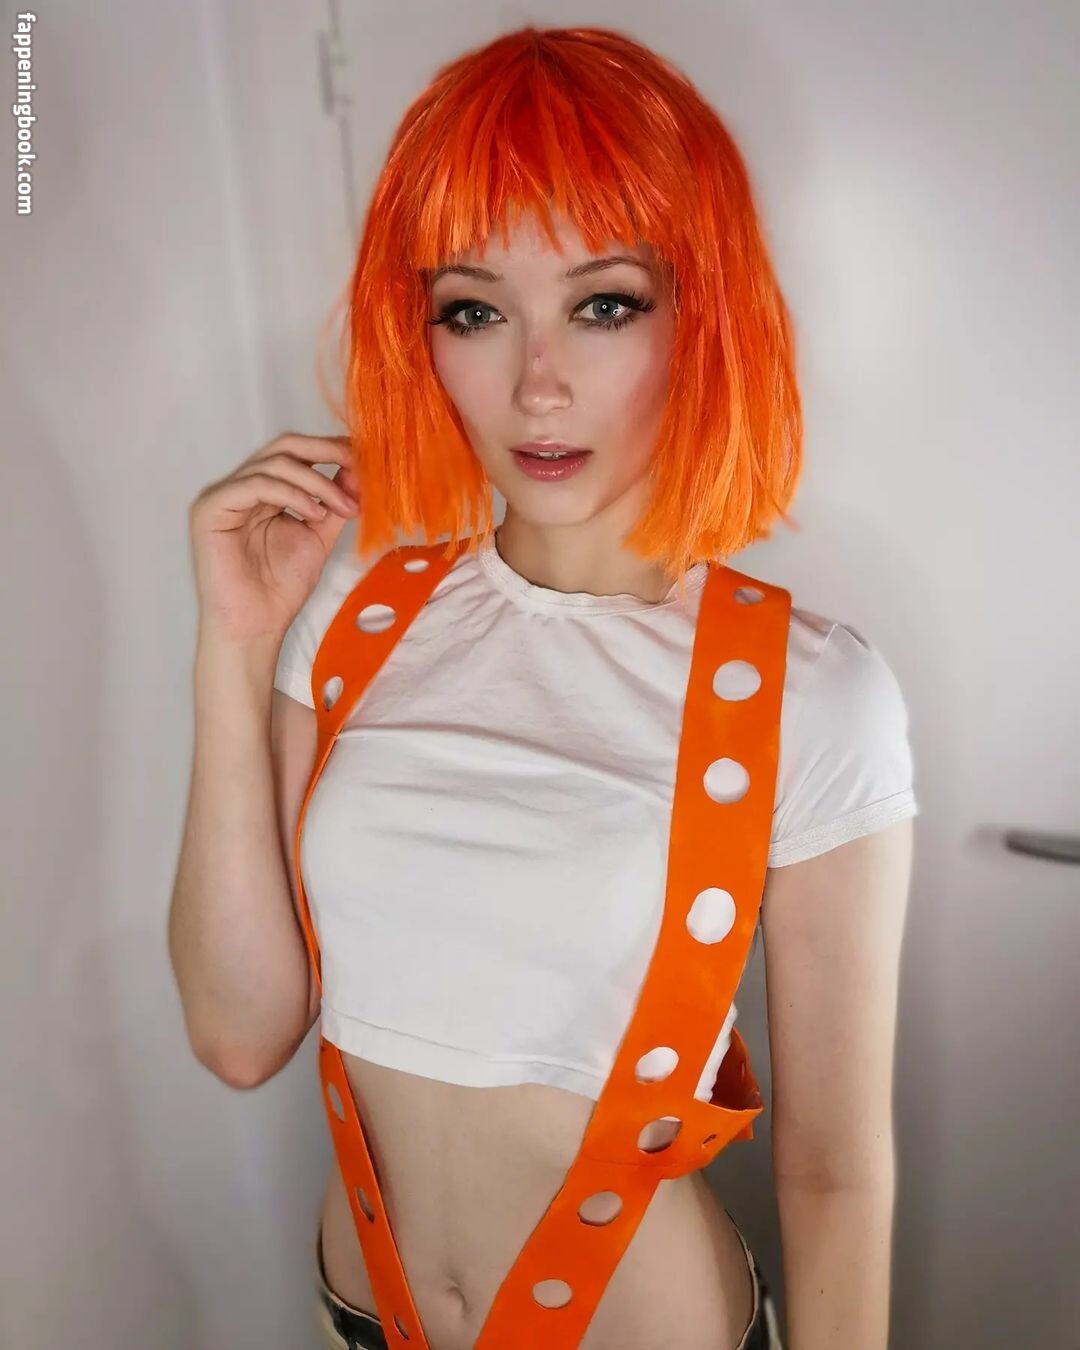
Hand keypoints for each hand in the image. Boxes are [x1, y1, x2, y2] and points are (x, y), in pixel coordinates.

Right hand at [188, 432, 359, 644]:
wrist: (256, 626)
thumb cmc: (280, 588)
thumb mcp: (318, 535)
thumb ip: (333, 501)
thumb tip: (356, 468)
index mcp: (263, 491)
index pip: (296, 453)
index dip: (330, 449)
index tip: (366, 458)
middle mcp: (241, 487)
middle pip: (284, 446)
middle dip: (326, 450)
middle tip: (358, 464)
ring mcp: (223, 496)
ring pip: (275, 464)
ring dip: (317, 482)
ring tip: (343, 507)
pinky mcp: (211, 509)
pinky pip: (256, 485)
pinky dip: (292, 495)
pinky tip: (314, 513)